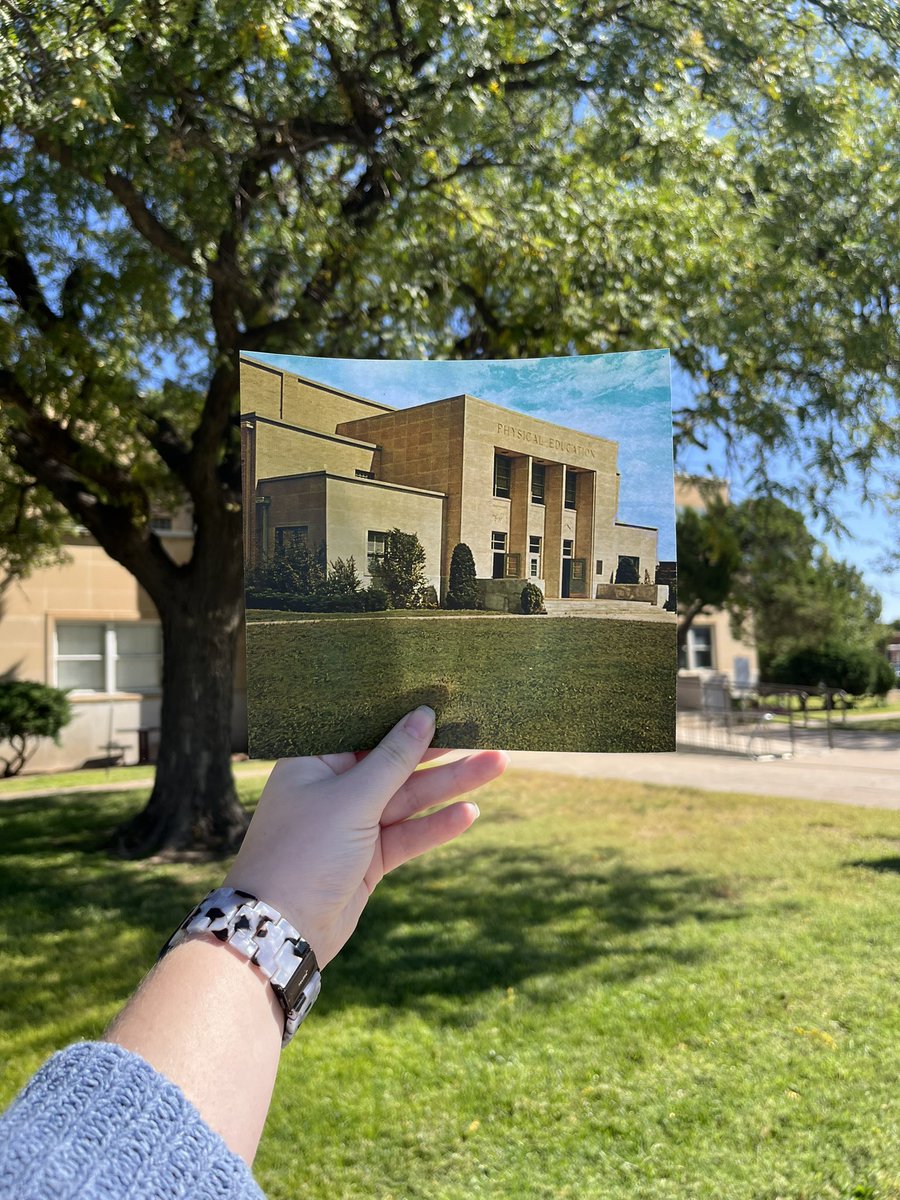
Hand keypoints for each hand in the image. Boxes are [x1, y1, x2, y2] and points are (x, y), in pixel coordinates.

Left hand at [223, 707, 508, 966]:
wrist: (280, 929)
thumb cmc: (303, 852)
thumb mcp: (352, 798)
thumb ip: (394, 758)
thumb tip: (424, 715)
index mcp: (314, 761)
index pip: (365, 727)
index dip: (404, 713)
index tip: (445, 695)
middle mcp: (333, 788)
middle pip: (394, 762)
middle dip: (439, 750)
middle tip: (484, 730)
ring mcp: (351, 825)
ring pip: (408, 798)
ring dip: (450, 784)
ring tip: (497, 763)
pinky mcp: (367, 859)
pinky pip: (408, 834)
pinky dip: (436, 825)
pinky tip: (469, 812)